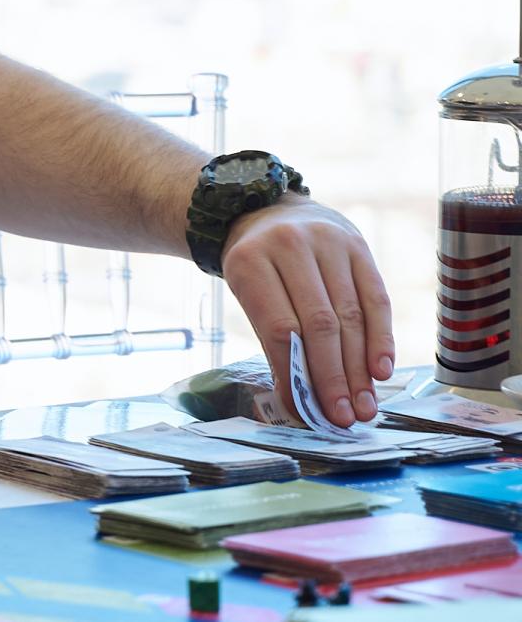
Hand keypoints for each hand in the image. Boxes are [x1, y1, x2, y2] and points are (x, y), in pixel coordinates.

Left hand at [221, 197, 392, 428]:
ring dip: (360, 368)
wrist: (273, 212)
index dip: (295, 373)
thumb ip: (272, 338)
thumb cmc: (258, 264)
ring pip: (351, 314)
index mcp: (249, 261)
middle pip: (319, 324)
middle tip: (344, 418)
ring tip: (364, 407)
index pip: (278, 328)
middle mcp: (290, 246)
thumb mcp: (248, 292)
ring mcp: (329, 242)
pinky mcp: (359, 246)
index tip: (307, 412)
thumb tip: (298, 401)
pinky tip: (380, 372)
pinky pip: (376, 298)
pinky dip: (381, 338)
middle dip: (334, 377)